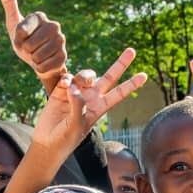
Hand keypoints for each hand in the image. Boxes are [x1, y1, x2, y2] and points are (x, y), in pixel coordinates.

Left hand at [0, 0, 67, 86]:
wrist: (38, 60)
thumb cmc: (24, 40)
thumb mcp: (13, 23)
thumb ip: (9, 3)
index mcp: (39, 16)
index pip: (21, 31)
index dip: (17, 40)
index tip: (20, 39)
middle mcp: (53, 25)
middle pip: (29, 45)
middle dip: (25, 51)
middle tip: (28, 49)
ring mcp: (61, 40)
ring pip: (37, 56)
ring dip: (32, 60)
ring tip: (36, 55)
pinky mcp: (64, 56)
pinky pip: (44, 66)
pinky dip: (40, 68)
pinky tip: (43, 63)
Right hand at [31, 49, 146, 155]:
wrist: (48, 142)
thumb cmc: (65, 138)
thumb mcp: (76, 125)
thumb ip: (78, 105)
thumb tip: (74, 87)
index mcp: (100, 107)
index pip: (119, 94)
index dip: (131, 84)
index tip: (144, 75)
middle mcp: (91, 97)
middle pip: (110, 77)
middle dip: (120, 64)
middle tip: (132, 51)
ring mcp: (77, 92)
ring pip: (87, 75)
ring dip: (84, 77)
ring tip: (72, 87)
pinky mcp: (61, 90)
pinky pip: (68, 78)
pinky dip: (67, 79)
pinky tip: (63, 85)